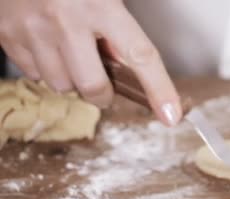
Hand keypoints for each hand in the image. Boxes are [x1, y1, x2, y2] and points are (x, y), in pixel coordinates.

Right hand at [0, 0, 181, 125]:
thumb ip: (118, 28)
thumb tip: (131, 67)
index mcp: (100, 4)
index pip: (141, 56)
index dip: (159, 89)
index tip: (171, 114)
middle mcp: (66, 19)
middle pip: (93, 86)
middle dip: (102, 92)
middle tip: (103, 83)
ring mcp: (33, 29)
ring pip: (61, 85)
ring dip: (71, 78)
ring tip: (69, 50)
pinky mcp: (7, 34)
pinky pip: (33, 74)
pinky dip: (44, 67)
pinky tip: (46, 43)